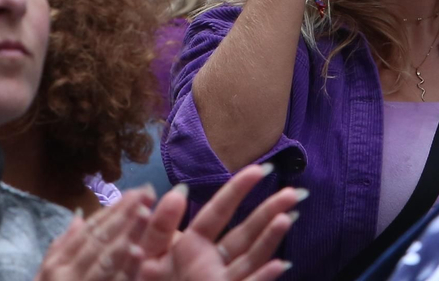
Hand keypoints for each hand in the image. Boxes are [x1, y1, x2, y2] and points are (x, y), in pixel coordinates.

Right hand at [36, 190, 156, 280]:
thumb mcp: (46, 277)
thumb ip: (62, 248)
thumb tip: (77, 216)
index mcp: (56, 264)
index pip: (88, 231)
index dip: (112, 210)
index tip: (135, 191)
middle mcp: (64, 275)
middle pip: (98, 240)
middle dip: (123, 215)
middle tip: (147, 193)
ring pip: (105, 259)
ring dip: (126, 234)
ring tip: (145, 214)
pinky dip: (126, 269)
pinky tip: (139, 253)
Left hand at [137, 167, 297, 280]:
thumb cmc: (143, 280)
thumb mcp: (145, 251)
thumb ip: (160, 223)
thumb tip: (178, 190)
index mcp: (191, 243)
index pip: (218, 211)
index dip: (238, 190)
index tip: (260, 168)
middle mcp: (210, 259)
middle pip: (244, 231)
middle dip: (269, 211)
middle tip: (295, 192)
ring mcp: (219, 279)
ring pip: (251, 256)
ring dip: (271, 237)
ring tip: (289, 217)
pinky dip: (265, 277)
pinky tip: (282, 264)